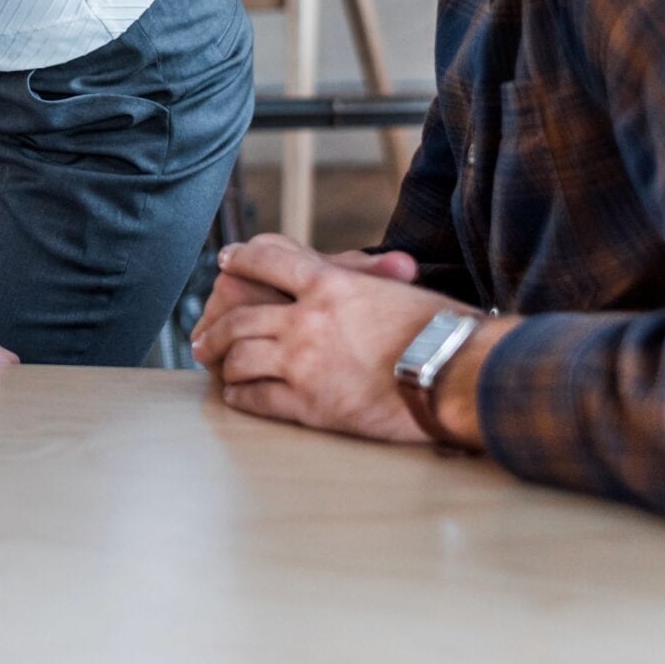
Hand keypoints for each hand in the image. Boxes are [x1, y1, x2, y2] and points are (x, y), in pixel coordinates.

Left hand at [190, 234, 467, 444]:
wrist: (462, 378)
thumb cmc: (445, 331)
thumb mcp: (400, 288)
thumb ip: (368, 278)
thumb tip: (371, 266)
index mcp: (330, 283)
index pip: (269, 259)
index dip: (242, 257)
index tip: (226, 261)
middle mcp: (307, 319)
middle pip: (239, 316)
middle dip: (215, 326)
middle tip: (202, 336)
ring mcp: (303, 363)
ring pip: (240, 357)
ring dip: (223, 362)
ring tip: (217, 366)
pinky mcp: (310, 405)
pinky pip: (257, 398)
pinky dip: (241, 396)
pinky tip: (238, 396)